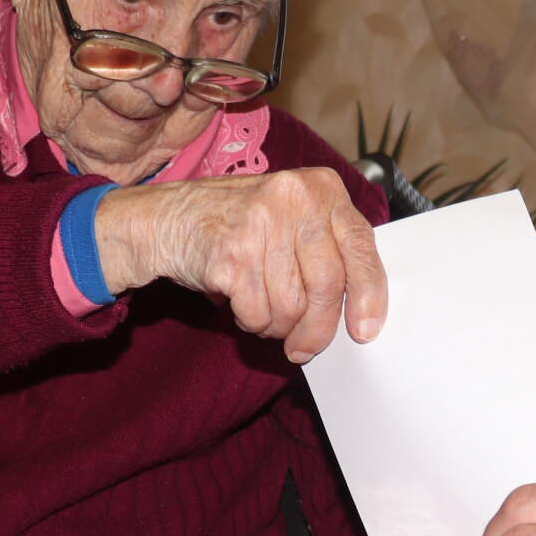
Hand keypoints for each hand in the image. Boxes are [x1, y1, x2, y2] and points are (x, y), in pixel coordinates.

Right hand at [94, 167, 386, 361]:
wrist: (167, 217)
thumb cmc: (239, 224)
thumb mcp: (293, 217)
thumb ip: (329, 250)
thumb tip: (359, 312)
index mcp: (321, 187)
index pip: (360, 247)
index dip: (369, 294)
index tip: (366, 330)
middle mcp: (295, 199)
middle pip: (328, 285)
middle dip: (318, 329)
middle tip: (304, 348)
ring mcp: (261, 224)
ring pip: (292, 306)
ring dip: (278, 326)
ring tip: (263, 312)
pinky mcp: (231, 253)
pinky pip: (257, 312)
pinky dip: (251, 321)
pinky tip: (240, 304)